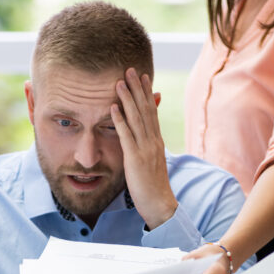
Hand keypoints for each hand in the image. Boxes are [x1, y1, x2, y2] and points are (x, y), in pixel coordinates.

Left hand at [111, 68, 176, 229]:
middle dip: (138, 88)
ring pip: (136, 118)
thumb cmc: (153, 186)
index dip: (147, 93)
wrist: (160, 204)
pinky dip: (119, 120)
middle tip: (131, 69)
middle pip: (145, 109)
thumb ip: (148, 146)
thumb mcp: (152, 161)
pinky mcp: (135, 159)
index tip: (143, 76)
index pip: (152, 111)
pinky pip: (126, 136)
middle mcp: (153, 141)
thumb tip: (147, 135)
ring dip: (127, 98)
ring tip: (120, 81)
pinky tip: (113, 108)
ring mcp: (145, 149)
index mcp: (156, 141)